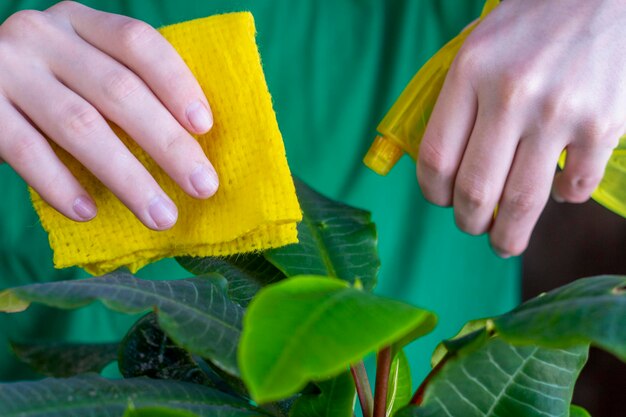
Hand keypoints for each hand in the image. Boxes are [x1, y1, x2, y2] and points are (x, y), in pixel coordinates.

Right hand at [0, 1, 217, 229]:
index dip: (176, 83)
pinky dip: (60, 185)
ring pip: (80, 126)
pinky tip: (89, 213)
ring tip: (161, 215)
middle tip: (203, 186)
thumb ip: (121, 85)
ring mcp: (6, 69)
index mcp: (80, 22)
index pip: (138, 42)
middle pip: (118, 90)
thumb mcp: (80, 66)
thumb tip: (190, 143)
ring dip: (128, 178)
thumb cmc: (44, 84)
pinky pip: (26, 150)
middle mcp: (43, 35)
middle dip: (168, 144)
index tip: (205, 126)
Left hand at [418, 0, 625, 256]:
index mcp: (471, 72)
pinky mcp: (603, 125)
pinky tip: (560, 186)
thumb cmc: (535, 21)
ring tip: (505, 241)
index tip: (440, 201)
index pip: (436, 157)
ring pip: (521, 202)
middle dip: (469, 223)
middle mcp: (511, 94)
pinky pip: (574, 187)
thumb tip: (441, 158)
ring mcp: (559, 112)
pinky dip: (565, 197)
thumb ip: (459, 96)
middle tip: (473, 228)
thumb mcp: (481, 44)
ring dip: (509, 235)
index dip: (433, 192)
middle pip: (475, 191)